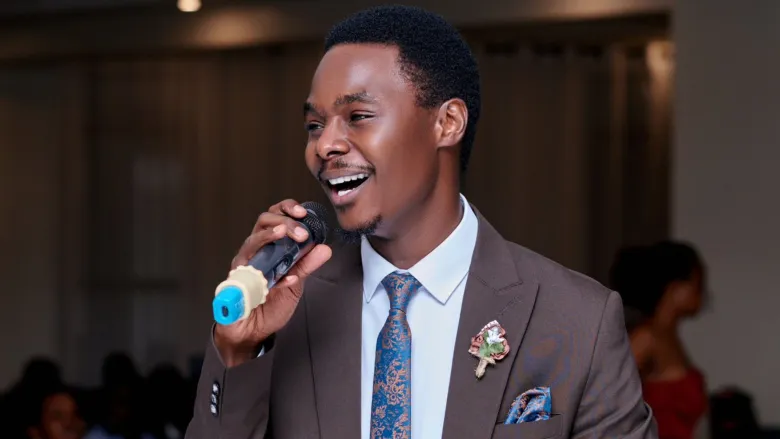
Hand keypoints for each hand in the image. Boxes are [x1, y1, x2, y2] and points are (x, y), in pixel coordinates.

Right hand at [214, 199, 331, 366]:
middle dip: (283, 221)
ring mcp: (242, 266)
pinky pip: (249, 274)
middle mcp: (253, 252)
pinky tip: (285, 278)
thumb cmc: (269, 305)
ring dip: (270, 236)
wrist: (252, 331)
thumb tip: (325, 248)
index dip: (286, 209)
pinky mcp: (236, 284)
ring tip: (285, 233)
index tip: (303, 212)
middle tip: (301, 232)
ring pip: (251, 241)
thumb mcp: (295, 283)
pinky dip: (267, 274)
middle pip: (262, 222)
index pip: (274, 217)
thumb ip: (307, 265)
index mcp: (267, 247)